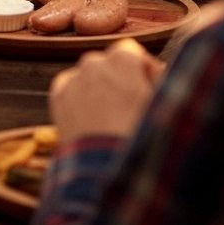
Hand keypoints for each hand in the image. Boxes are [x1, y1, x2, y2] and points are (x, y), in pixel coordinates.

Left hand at [49, 38, 164, 143]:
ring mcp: (73, 78)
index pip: (133, 52)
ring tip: (113, 120)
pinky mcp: (58, 96)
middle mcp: (94, 62)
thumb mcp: (165, 107)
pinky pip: (72, 89)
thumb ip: (163, 85)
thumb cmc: (142, 138)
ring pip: (90, 77)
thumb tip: (163, 82)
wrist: (104, 171)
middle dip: (121, 80)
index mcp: (122, 59)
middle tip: (132, 108)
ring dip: (101, 90)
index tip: (152, 90)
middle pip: (109, 64)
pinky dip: (81, 99)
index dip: (145, 71)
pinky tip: (94, 122)